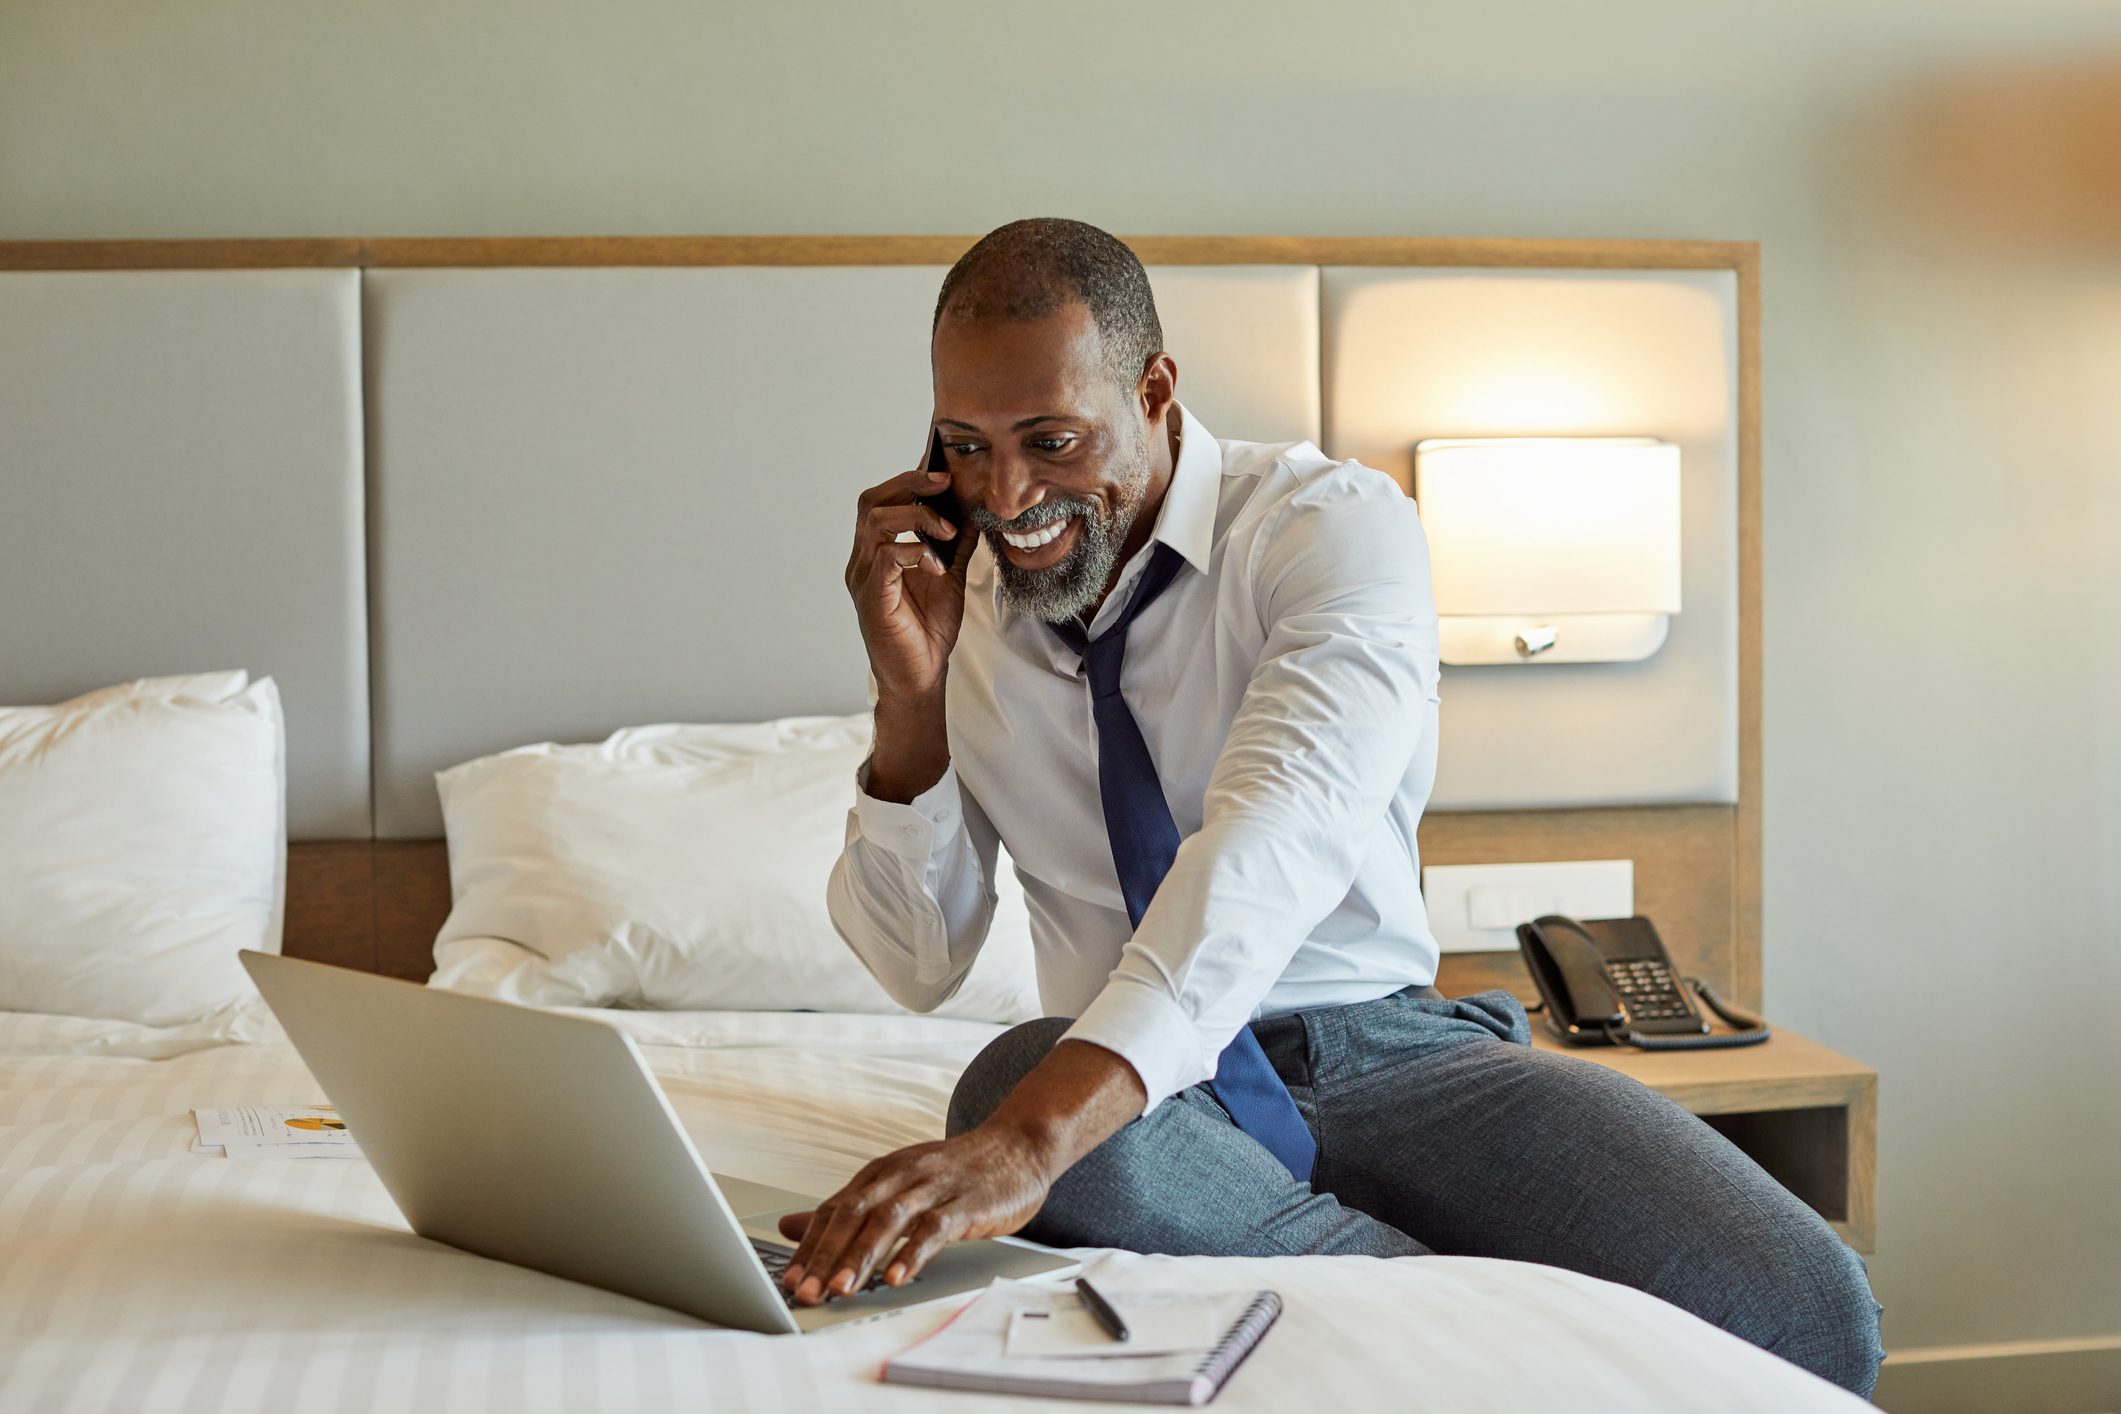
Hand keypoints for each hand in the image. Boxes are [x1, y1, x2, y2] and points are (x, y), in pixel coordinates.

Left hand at [775, 1126, 1051, 1304]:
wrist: (1018, 1145)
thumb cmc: (955, 1172)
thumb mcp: (896, 1184)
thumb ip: (847, 1208)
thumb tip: (790, 1227)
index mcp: (880, 1174)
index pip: (834, 1210)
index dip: (809, 1246)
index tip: (789, 1280)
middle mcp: (901, 1176)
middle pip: (853, 1215)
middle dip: (826, 1255)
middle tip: (806, 1291)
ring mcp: (934, 1187)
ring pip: (889, 1221)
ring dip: (862, 1256)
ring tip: (842, 1288)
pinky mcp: (966, 1203)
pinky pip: (935, 1229)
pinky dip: (913, 1253)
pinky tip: (897, 1277)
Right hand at [845, 466, 974, 705]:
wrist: (921, 676)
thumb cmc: (928, 629)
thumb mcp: (949, 577)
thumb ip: (955, 544)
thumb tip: (973, 511)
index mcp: (877, 551)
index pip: (882, 500)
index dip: (908, 479)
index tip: (943, 471)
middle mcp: (863, 560)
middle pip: (871, 502)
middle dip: (909, 484)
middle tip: (945, 482)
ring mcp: (864, 578)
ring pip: (876, 523)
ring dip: (917, 517)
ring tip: (946, 530)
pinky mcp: (872, 599)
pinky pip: (885, 558)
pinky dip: (913, 551)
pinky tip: (935, 562)